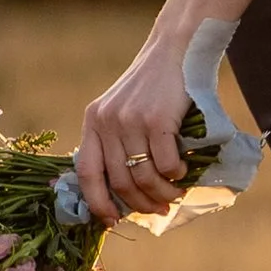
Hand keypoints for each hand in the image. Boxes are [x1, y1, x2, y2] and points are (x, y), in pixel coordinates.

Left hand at [76, 7, 202, 221]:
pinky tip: (184, 170)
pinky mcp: (158, 119)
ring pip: (144, 177)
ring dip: (163, 193)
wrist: (177, 48)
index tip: (113, 221)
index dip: (98, 203)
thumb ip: (117, 140)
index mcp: (93, 121)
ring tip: (175, 193)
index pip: (87, 174)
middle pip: (120, 182)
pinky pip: (166, 164)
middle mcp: (107, 122)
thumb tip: (125, 191)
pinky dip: (176, 175)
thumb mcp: (122, 109)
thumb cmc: (155, 85)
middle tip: (159, 209)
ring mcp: (131, 121)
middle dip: (141, 204)